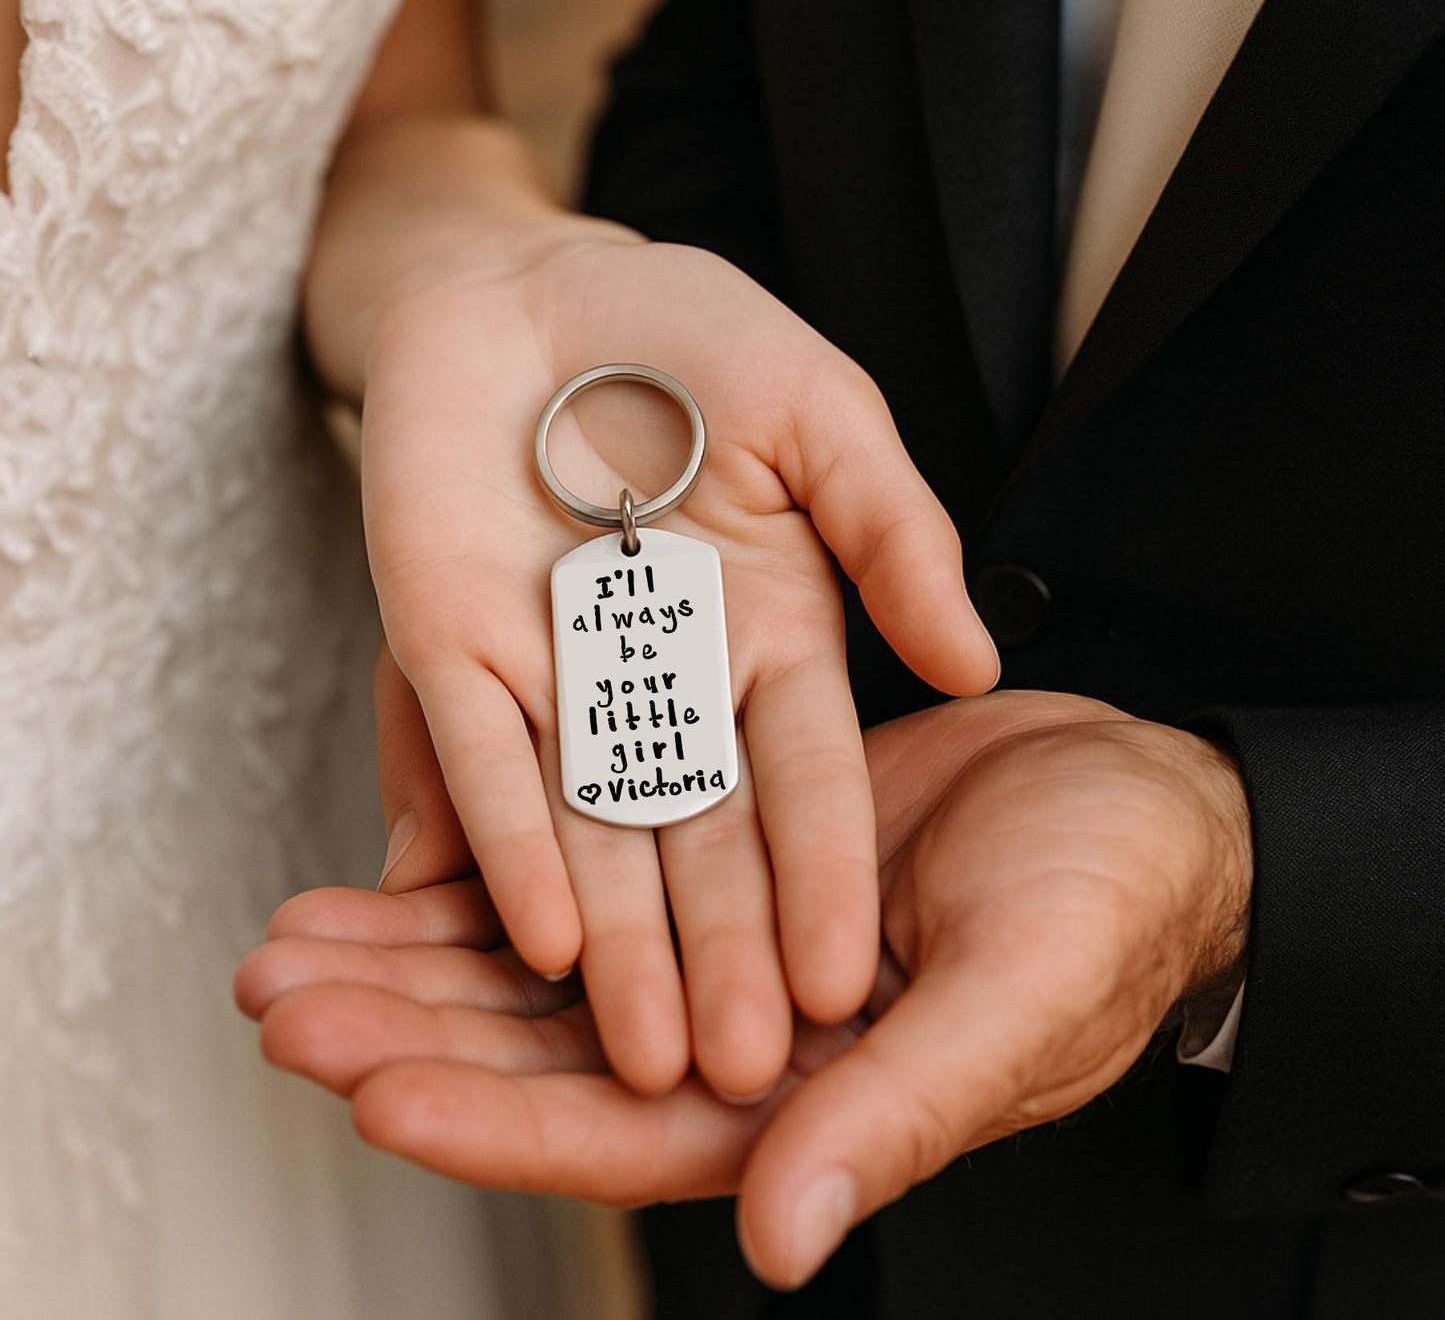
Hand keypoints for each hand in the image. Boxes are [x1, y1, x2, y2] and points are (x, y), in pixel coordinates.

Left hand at [236, 691, 1250, 1288]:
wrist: (1139, 803)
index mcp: (810, 1097)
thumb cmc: (1108, 908)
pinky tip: (416, 858)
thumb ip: (898, 1116)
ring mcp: (733, 942)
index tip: (366, 1083)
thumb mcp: (1018, 1002)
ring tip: (303, 935)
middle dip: (412, 1025)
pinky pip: (602, 868)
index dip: (491, 1115)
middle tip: (283, 992)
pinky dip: (507, 870)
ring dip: (427, 952)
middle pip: (551, 1048)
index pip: (620, 1128)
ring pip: (553, 963)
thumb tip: (777, 1239)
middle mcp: (749, 1032)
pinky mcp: (732, 852)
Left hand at [358, 220, 998, 1100]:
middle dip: (724, 953)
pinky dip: (510, 841)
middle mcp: (667, 683)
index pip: (807, 780)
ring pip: (592, 828)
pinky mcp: (452, 648)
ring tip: (645, 1062)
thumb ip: (895, 532)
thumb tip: (974, 658)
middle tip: (744, 1076)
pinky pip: (482, 758)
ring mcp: (558, 674)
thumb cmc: (694, 335)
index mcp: (769, 637)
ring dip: (621, 941)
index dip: (826, 879)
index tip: (849, 984)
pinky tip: (538, 937)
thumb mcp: (825, 416)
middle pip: (702, 838)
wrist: (539, 288)